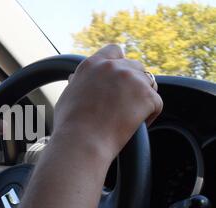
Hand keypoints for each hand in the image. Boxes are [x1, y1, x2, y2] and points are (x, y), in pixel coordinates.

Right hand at [53, 44, 162, 159]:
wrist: (81, 142)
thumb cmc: (69, 125)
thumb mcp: (66, 96)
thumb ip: (76, 83)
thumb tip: (74, 78)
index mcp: (92, 65)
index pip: (114, 51)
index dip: (119, 64)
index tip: (119, 78)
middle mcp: (112, 67)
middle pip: (135, 66)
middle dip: (134, 82)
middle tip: (126, 103)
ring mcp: (131, 79)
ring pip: (149, 83)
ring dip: (143, 97)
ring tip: (130, 116)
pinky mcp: (146, 95)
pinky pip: (156, 103)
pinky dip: (149, 115)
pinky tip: (136, 125)